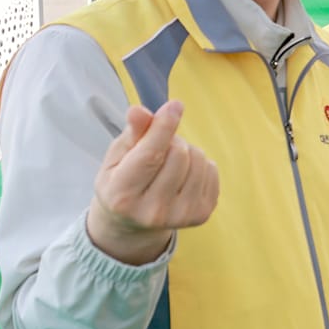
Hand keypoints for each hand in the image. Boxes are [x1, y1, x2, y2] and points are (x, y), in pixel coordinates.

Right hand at [87, 101, 220, 265]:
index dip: (164, 126)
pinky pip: (212, 170)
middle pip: (179, 153)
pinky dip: (199, 164)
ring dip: (186, 151)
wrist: (133, 222)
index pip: (150, 155)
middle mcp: (153, 210)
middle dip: (171, 140)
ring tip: (169, 163)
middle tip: (159, 148)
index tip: (175, 105)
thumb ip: (132, 134)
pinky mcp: (202, 215)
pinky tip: (183, 175)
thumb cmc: (121, 182)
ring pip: (198, 159)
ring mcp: (180, 215)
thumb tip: (140, 111)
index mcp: (123, 195)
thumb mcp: (117, 157)